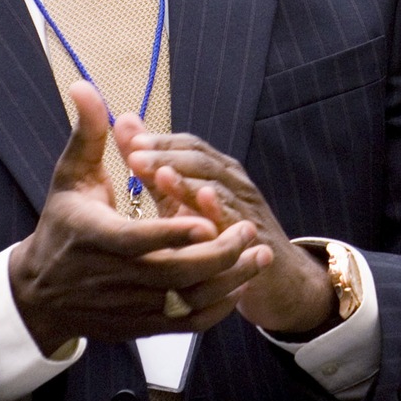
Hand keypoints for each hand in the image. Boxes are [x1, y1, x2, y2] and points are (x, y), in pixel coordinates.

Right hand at [9, 83, 264, 356]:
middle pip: (172, 275)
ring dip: (228, 281)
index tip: (206, 223)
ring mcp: (127, 306)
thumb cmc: (61, 226)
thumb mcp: (70, 178)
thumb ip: (89, 134)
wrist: (40, 293)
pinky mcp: (139, 326)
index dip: (172, 234)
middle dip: (218, 256)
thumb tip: (85, 85)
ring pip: (185, 302)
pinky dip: (215, 310)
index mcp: (95, 238)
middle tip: (250, 230)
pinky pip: (185, 324)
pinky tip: (238, 285)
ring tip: (259, 255)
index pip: (137, 242)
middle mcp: (112, 278)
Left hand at [117, 123, 338, 337]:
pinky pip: (236, 221)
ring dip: (188, 180)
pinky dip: (220, 210)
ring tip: (160, 174)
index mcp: (216, 172)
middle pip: (201, 160)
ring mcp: (245, 210)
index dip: (160, 141)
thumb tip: (124, 124)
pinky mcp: (254, 238)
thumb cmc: (222, 237)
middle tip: (134, 154)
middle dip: (167, 156)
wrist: (275, 277)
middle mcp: (233, 184)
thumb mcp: (183, 203)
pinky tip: (204, 202)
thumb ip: (155, 169)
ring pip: (217, 186)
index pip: (188, 146)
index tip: (128, 140)